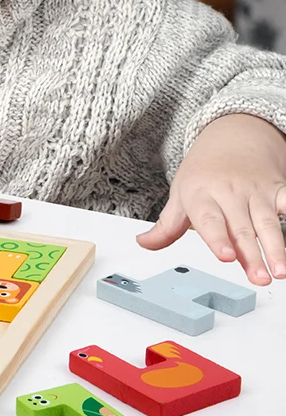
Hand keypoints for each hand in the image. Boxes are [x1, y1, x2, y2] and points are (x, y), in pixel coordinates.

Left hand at [137, 114, 285, 285]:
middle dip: (251, 255)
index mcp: (201, 195)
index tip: (225, 256)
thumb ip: (166, 226)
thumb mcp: (180, 195)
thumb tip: (143, 243)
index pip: (209, 219)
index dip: (217, 238)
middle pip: (241, 228)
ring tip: (280, 271)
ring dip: (277, 248)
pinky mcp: (278, 189)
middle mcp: (229, 193)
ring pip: (268, 222)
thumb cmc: (203, 172)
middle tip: (258, 278)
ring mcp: (255, 191)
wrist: (231, 136)